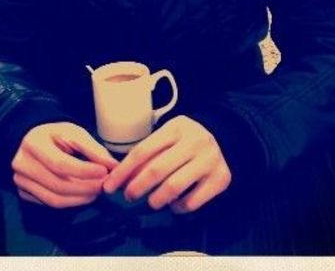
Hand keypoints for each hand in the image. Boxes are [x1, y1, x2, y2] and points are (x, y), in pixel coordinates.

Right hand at [11, 122, 118, 208]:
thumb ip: (92, 149)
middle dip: (86, 188)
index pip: (60, 164)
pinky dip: (70, 201)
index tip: (104, 172)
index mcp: (33, 144)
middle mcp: (23, 165)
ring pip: (54, 200)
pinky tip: (83, 194)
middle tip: (105, 185)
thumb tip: (113, 166)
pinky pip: (50, 203)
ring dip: (80, 198)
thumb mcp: (73, 132)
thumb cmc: (54, 134)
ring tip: (97, 190)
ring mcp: (21, 182)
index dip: (84, 171)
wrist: (30, 140)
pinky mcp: (24, 193)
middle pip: (58, 185)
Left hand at [103, 115, 230, 212]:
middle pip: (157, 169)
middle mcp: (194, 142)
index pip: (143, 151)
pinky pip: (192, 201)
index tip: (110, 186)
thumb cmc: (186, 140)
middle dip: (136, 187)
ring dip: (156, 199)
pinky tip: (174, 203)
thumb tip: (121, 177)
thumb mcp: (168, 136)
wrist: (224, 139)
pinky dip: (178, 207)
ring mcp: (209, 160)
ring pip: (174, 187)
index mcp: (176, 127)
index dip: (123, 171)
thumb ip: (148, 152)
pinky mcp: (220, 179)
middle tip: (129, 196)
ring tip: (152, 201)